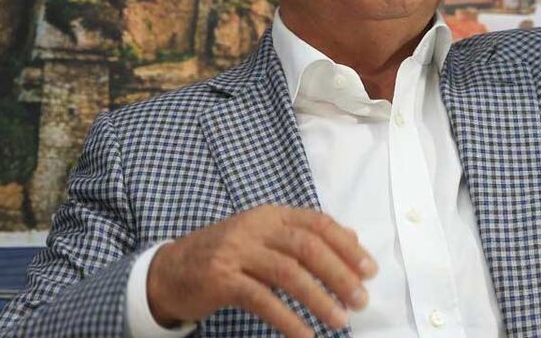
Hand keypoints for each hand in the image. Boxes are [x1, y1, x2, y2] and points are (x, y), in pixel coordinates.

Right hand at [146, 205, 377, 336]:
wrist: (169, 271)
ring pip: (288, 273)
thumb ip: (304, 236)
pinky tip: (306, 335)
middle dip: (339, 273)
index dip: (347, 246)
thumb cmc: (225, 256)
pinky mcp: (221, 279)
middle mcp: (255, 227)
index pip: (317, 223)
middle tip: (361, 299)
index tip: (370, 270)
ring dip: (319, 299)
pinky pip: (262, 300)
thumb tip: (352, 238)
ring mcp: (236, 252)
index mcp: (270, 215)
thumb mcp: (264, 238)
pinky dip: (288, 319)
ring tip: (341, 320)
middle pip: (307, 246)